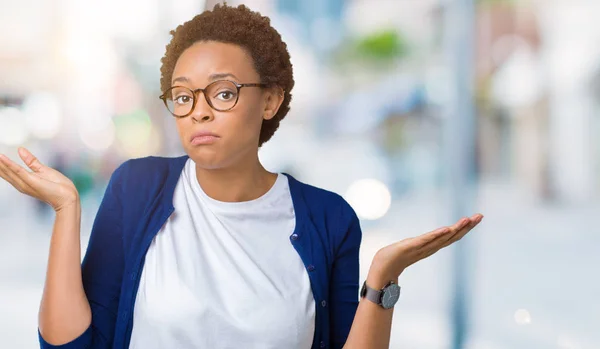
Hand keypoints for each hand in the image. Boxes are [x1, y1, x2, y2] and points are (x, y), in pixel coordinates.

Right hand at [0, 147, 78, 211]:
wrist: (68, 197)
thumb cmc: (58, 186)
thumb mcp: (43, 170)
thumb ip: (31, 161)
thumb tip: (19, 149)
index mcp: (23, 181)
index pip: (6, 171)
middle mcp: (21, 183)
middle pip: (3, 172)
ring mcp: (25, 183)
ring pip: (7, 170)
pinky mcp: (32, 180)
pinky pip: (18, 171)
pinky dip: (9, 164)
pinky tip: (0, 157)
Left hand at [367, 214, 483, 286]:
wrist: (381, 270)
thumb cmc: (393, 259)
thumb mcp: (408, 248)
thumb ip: (417, 246)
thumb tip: (423, 241)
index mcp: (430, 247)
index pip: (450, 236)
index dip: (464, 228)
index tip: (476, 218)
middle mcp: (429, 248)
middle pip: (452, 236)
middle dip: (467, 226)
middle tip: (480, 216)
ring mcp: (421, 248)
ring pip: (442, 237)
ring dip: (456, 228)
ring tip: (468, 219)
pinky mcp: (410, 247)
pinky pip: (426, 240)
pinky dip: (437, 235)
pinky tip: (447, 229)